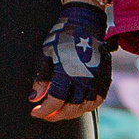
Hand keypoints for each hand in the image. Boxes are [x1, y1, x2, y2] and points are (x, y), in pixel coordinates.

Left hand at [29, 0, 110, 120]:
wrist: (85, 24)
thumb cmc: (62, 38)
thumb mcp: (46, 55)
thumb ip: (41, 78)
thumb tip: (34, 98)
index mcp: (67, 72)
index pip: (55, 101)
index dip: (44, 111)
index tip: (35, 112)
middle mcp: (84, 79)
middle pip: (71, 108)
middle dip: (55, 115)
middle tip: (46, 114)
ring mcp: (96, 80)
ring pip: (84, 107)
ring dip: (70, 113)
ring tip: (59, 111)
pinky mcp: (104, 79)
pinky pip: (97, 100)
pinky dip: (86, 107)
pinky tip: (75, 105)